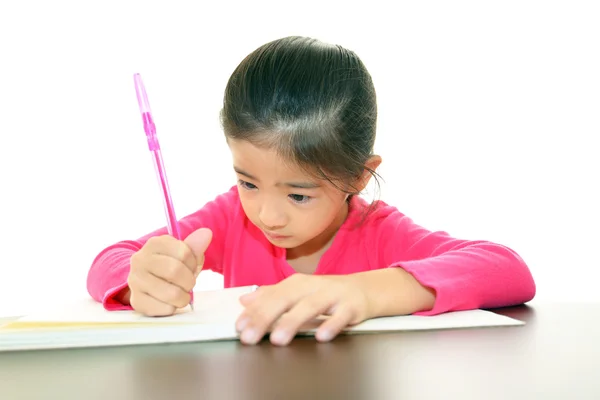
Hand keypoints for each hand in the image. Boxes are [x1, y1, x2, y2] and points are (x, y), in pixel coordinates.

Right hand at [126, 228, 211, 316]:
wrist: (147, 282)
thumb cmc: (169, 265)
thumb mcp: (183, 254)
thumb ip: (195, 246)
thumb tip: (207, 233)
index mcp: (154, 243)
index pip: (184, 253)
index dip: (193, 263)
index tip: (190, 267)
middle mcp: (140, 260)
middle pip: (175, 271)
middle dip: (189, 281)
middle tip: (187, 283)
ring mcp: (135, 281)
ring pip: (172, 293)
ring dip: (183, 297)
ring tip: (180, 293)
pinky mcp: (137, 301)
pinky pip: (165, 309)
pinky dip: (173, 308)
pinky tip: (168, 302)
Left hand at [235, 274, 372, 345]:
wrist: (364, 290)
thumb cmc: (326, 293)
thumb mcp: (298, 291)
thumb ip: (271, 295)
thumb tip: (244, 300)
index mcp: (296, 283)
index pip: (270, 296)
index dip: (254, 312)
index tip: (239, 327)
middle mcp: (312, 286)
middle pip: (285, 299)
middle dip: (265, 318)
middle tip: (250, 336)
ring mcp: (332, 295)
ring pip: (311, 306)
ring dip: (293, 322)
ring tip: (278, 339)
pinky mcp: (351, 306)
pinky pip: (341, 316)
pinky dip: (331, 325)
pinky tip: (321, 336)